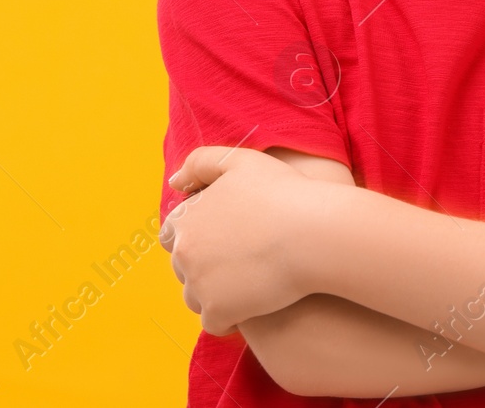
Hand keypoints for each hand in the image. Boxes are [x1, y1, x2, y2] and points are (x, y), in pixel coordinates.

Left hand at [160, 146, 319, 333]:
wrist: (313, 233)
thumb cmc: (283, 194)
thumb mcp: (240, 161)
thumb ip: (201, 163)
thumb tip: (175, 182)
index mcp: (186, 219)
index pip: (171, 236)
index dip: (197, 236)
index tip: (225, 238)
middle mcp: (185, 253)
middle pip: (183, 269)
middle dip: (205, 266)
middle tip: (244, 260)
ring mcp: (199, 285)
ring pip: (196, 298)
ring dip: (215, 294)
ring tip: (250, 283)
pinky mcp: (219, 312)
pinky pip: (215, 323)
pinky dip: (231, 318)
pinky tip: (254, 306)